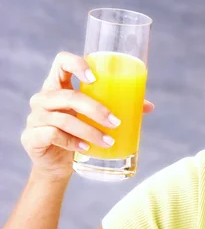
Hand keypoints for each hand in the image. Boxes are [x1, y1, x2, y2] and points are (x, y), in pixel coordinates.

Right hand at [21, 51, 154, 180]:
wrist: (57, 166)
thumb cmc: (77, 136)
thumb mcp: (94, 120)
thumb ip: (115, 108)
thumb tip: (148, 106)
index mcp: (58, 86)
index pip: (61, 62)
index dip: (76, 64)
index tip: (95, 77)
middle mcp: (44, 98)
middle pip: (69, 96)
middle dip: (95, 109)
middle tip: (115, 122)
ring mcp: (35, 117)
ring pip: (64, 119)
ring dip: (90, 131)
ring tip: (108, 141)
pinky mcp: (32, 136)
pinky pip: (53, 135)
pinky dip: (72, 142)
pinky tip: (86, 149)